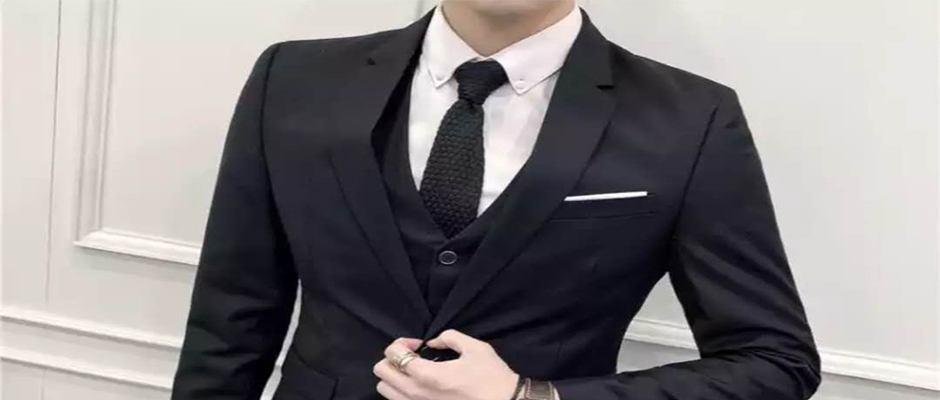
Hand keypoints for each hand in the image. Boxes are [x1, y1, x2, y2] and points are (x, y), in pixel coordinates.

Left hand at [373, 329, 519, 399]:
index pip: (393, 354)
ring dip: (393, 376)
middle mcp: (417, 394)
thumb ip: (449, 337)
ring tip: (413, 371)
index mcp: (427, 375)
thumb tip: (434, 342)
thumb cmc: (491, 377)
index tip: (419, 344)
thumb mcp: (474, 348)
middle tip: (412, 356)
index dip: (402, 343)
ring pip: (385, 390)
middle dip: (393, 358)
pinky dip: (400, 392)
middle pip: (381, 372)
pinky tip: (419, 386)